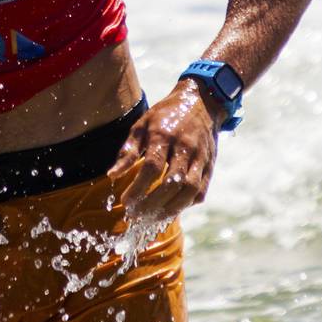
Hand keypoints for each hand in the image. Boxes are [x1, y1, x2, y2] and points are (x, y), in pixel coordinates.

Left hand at [107, 81, 220, 222]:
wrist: (200, 103)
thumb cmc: (164, 115)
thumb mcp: (141, 125)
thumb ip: (128, 151)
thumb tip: (112, 176)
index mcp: (164, 135)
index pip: (152, 167)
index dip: (138, 188)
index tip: (125, 202)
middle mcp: (185, 147)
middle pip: (171, 183)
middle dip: (152, 204)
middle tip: (136, 215)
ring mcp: (200, 158)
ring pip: (189, 190)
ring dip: (170, 209)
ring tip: (152, 219)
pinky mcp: (209, 166)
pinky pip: (200, 191)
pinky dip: (186, 204)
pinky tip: (170, 210)